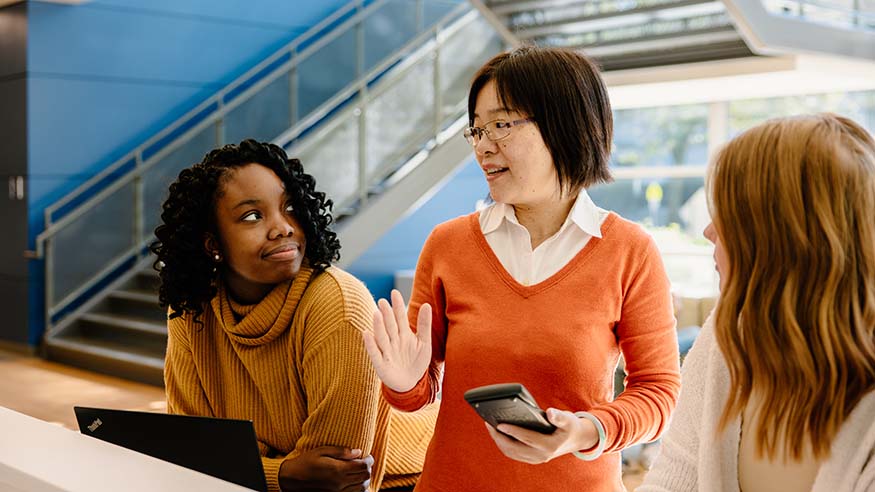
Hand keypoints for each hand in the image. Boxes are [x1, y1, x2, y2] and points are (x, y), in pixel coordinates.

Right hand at [278, 446, 373, 491]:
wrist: (292, 479)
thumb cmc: (306, 462)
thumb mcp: (322, 450)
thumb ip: (341, 451)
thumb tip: (358, 452)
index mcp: (337, 470)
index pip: (363, 466)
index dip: (369, 460)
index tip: (368, 456)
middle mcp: (340, 484)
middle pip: (365, 477)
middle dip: (368, 468)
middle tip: (365, 462)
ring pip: (362, 488)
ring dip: (365, 479)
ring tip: (360, 471)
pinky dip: (359, 488)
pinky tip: (355, 481)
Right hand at [363, 289, 431, 392]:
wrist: (410, 383)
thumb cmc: (416, 361)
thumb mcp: (424, 342)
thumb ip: (424, 324)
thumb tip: (426, 304)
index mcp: (404, 334)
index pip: (400, 317)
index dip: (398, 306)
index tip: (395, 292)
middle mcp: (393, 340)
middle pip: (389, 325)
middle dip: (386, 314)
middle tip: (383, 301)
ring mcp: (386, 352)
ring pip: (381, 337)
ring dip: (378, 326)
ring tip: (376, 314)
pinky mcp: (381, 364)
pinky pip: (375, 353)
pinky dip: (371, 344)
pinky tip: (367, 333)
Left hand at [484, 409, 599, 463]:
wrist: (576, 440)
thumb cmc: (570, 426)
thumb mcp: (568, 419)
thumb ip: (559, 417)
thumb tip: (550, 412)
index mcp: (549, 446)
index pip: (527, 439)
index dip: (512, 431)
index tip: (499, 424)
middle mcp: (541, 455)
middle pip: (514, 448)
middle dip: (499, 437)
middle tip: (489, 423)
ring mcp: (536, 459)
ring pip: (511, 453)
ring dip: (499, 441)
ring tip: (490, 426)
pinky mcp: (532, 458)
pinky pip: (513, 453)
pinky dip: (504, 444)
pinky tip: (498, 433)